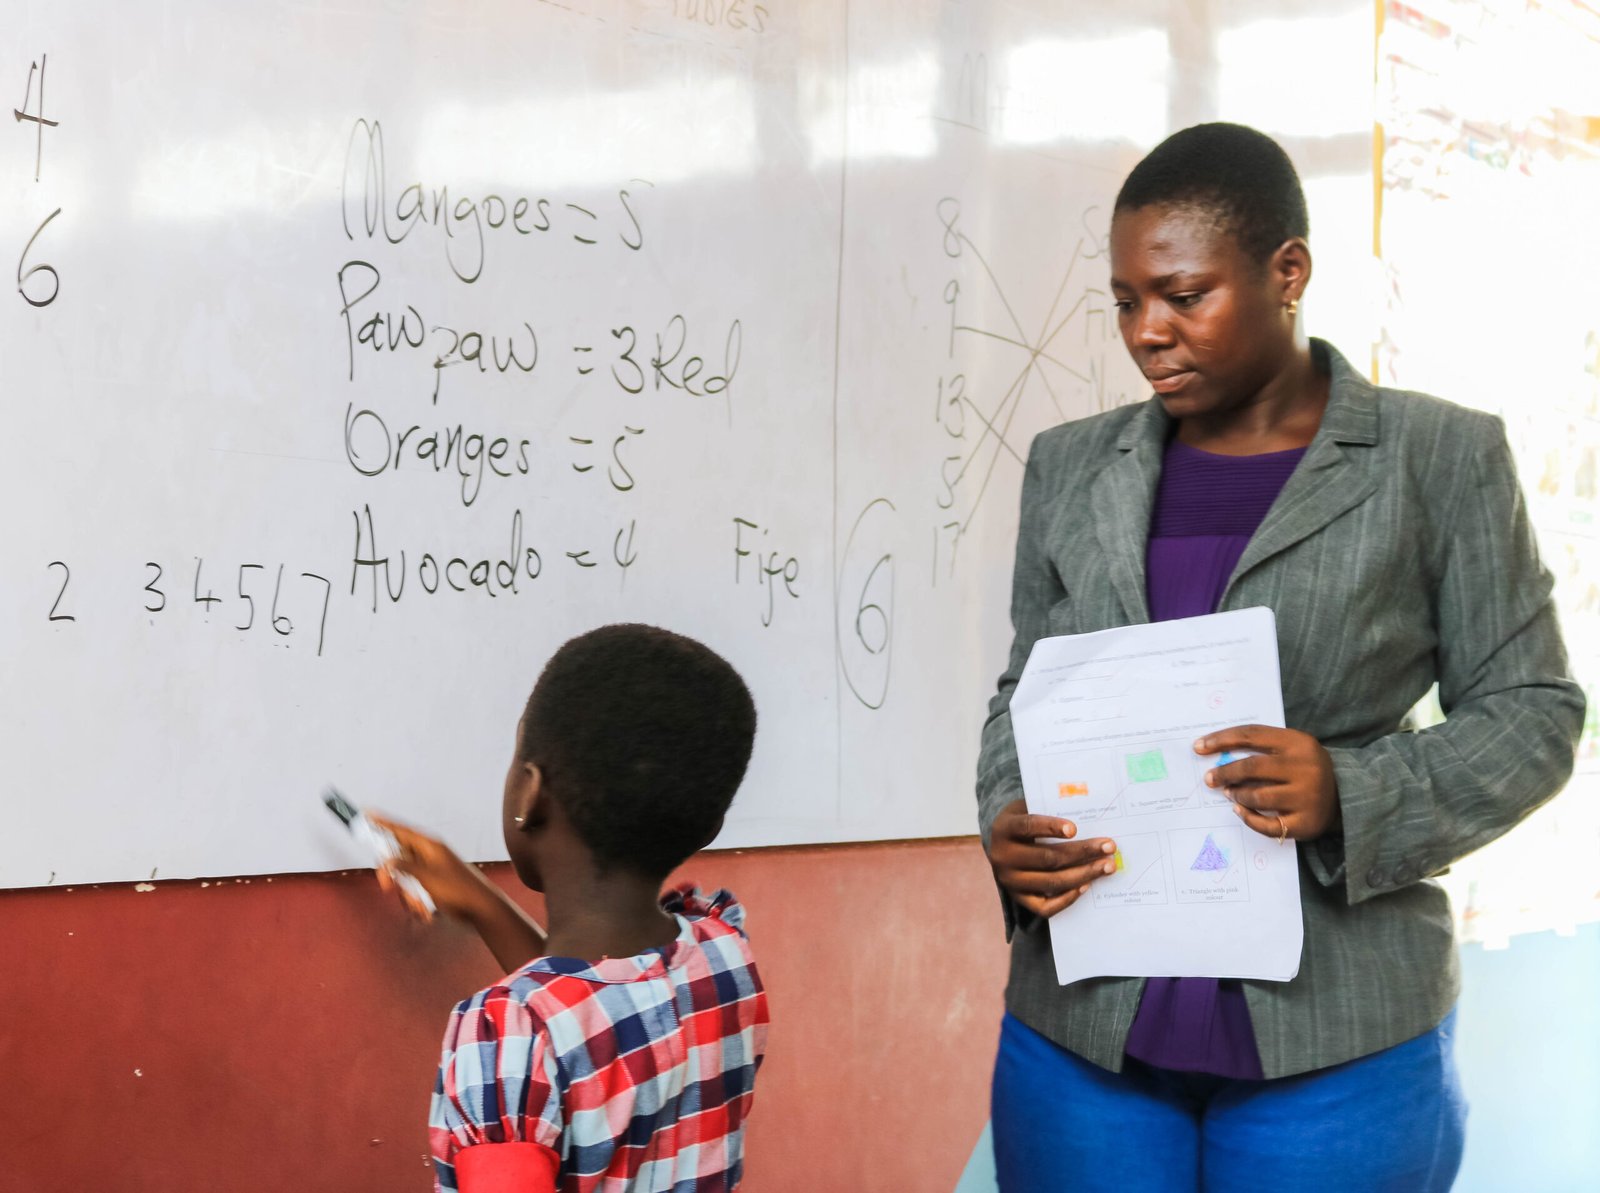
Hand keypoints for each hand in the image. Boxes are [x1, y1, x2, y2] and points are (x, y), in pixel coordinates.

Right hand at [367, 813, 505, 924]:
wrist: (480, 909)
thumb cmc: (458, 889)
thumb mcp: (427, 877)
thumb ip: (404, 867)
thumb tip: (387, 860)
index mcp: (429, 846)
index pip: (401, 830)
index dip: (383, 823)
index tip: (368, 813)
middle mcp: (428, 856)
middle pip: (397, 858)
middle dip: (393, 876)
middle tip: (387, 887)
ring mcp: (430, 871)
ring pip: (404, 880)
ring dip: (409, 896)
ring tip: (423, 906)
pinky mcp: (432, 886)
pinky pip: (414, 892)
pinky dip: (417, 903)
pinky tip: (427, 912)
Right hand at [984, 799, 1119, 917]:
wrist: (1003, 846)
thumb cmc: (1025, 823)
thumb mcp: (1028, 809)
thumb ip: (1049, 810)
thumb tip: (1087, 817)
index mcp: (1003, 829)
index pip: (1028, 826)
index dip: (1050, 827)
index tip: (1075, 828)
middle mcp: (1003, 857)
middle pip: (1047, 858)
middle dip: (1082, 852)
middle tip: (1109, 847)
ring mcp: (1010, 881)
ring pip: (1051, 882)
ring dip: (1084, 874)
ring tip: (1107, 866)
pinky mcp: (1019, 899)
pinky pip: (1045, 907)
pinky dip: (1067, 898)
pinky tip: (1086, 886)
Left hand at [1195, 726, 1340, 841]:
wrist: (1345, 795)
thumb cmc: (1305, 768)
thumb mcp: (1291, 748)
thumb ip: (1261, 747)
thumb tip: (1216, 753)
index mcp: (1299, 743)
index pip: (1251, 735)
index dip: (1221, 740)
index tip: (1199, 746)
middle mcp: (1305, 768)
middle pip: (1252, 767)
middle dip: (1225, 773)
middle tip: (1210, 778)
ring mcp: (1307, 797)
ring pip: (1258, 796)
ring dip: (1237, 795)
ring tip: (1229, 793)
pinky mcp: (1306, 823)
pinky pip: (1267, 824)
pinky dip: (1248, 817)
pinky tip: (1239, 810)